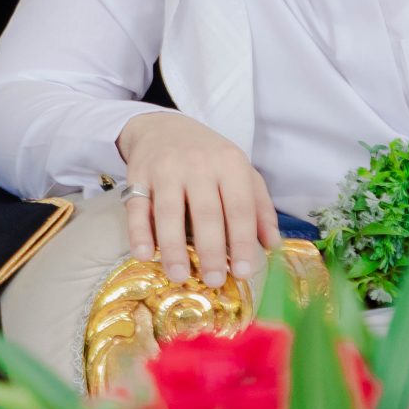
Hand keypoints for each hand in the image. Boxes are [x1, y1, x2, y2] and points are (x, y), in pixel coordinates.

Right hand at [116, 111, 278, 289]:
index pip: (240, 208)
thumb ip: (259, 207)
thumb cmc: (209, 157)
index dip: (242, 242)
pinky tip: (143, 254)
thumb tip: (271, 246)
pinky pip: (137, 208)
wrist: (164, 127)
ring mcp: (165, 169)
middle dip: (211, 251)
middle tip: (213, 281)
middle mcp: (198, 165)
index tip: (243, 272)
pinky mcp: (138, 176)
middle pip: (206, 213)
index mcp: (230, 164)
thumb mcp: (241, 173)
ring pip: (169, 213)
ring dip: (173, 248)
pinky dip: (139, 232)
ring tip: (179, 276)